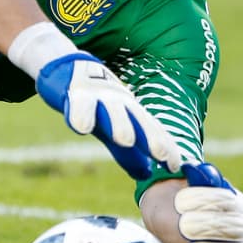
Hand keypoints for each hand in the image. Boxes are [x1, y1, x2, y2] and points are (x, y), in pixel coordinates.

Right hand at [36, 52, 180, 178]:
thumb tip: (147, 175)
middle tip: (161, 155)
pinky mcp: (75, 93)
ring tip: (125, 140)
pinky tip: (81, 128)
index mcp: (132, 112)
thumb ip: (128, 153)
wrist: (68, 67)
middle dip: (151, 137)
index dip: (166, 148)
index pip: (153, 131)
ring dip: (120, 123)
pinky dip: (80, 115)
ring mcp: (98, 96)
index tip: (175, 167)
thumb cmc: (95, 103)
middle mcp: (120, 103)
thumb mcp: (113, 128)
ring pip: (112, 110)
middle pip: (139, 120)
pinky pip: (79, 104)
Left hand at [176, 162, 242, 242]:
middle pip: (233, 228)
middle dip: (208, 227)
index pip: (224, 200)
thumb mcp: (186, 189)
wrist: (190, 232)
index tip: (180, 202)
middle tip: (185, 226)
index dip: (203, 201)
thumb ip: (187, 181)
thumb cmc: (185, 208)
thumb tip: (190, 167)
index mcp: (235, 203)